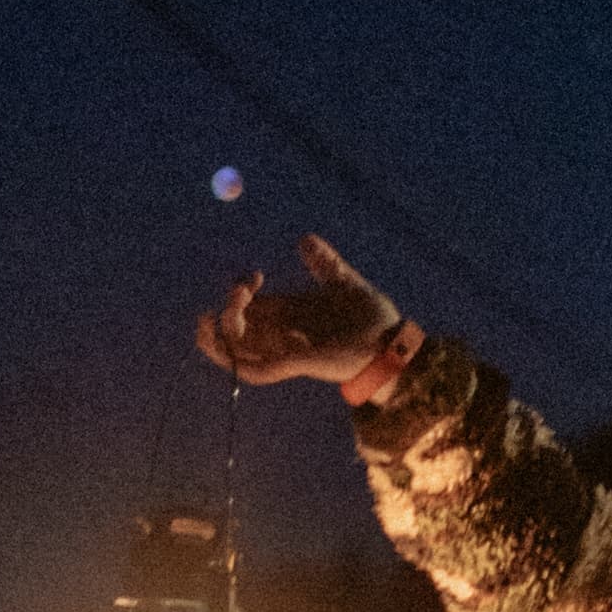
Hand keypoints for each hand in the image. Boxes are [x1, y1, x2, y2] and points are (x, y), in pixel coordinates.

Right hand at [196, 236, 417, 399]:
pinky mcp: (296, 365)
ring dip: (220, 338)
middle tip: (242, 289)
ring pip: (235, 355)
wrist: (394, 345)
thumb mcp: (342, 282)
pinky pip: (256, 372)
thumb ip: (323, 263)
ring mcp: (285, 354)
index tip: (256, 276)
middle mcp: (280, 337)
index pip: (246, 310)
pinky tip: (236, 341)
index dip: (238, 292)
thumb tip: (305, 239)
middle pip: (233, 333)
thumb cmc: (370, 320)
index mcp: (286, 317)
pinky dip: (240, 360)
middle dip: (226, 311)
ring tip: (217, 315)